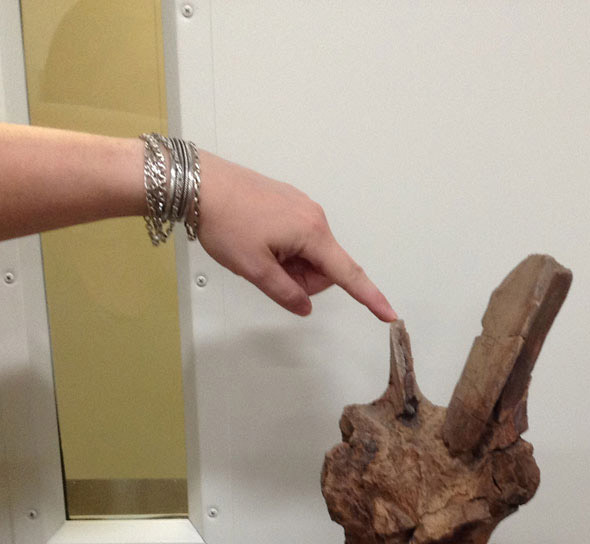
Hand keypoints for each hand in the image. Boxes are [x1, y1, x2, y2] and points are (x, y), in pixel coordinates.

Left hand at [195, 152, 395, 321]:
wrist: (200, 184)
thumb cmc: (226, 220)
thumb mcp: (254, 268)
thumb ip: (285, 292)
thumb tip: (305, 306)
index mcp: (311, 233)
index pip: (348, 274)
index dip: (369, 297)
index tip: (389, 314)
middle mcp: (314, 216)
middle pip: (324, 267)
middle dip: (302, 279)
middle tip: (267, 272)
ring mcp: (301, 206)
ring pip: (309, 252)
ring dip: (290, 263)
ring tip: (257, 253)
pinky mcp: (288, 202)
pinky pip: (297, 236)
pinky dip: (283, 248)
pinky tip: (257, 240)